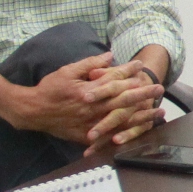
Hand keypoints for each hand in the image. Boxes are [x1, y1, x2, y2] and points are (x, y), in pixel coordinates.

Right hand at [4, 53, 161, 143]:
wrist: (33, 111)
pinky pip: (110, 136)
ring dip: (141, 116)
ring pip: (121, 120)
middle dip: (143, 94)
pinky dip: (125, 134)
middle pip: (123, 100)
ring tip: (157, 112)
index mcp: (88, 90)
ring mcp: (90, 123)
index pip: (113, 79)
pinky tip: (139, 131)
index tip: (139, 66)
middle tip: (159, 89)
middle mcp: (92, 107)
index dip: (127, 71)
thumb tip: (109, 55)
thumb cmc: (49, 89)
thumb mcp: (67, 71)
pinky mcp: (87, 135)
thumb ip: (89, 63)